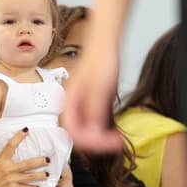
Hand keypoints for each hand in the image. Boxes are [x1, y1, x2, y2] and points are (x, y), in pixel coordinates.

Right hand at [0, 128, 49, 186]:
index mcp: (1, 161)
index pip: (11, 145)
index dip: (18, 136)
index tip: (26, 130)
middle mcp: (8, 169)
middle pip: (28, 164)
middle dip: (40, 161)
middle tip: (47, 159)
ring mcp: (11, 180)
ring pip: (30, 177)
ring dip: (40, 175)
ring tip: (47, 174)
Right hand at [61, 37, 122, 153]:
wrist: (104, 44)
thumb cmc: (100, 59)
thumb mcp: (100, 88)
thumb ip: (95, 112)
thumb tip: (93, 134)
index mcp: (68, 101)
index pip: (74, 132)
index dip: (92, 142)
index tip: (111, 142)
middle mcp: (71, 106)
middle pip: (78, 135)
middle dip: (97, 143)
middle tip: (117, 142)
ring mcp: (79, 105)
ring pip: (85, 131)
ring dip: (100, 139)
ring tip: (117, 138)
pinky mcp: (88, 104)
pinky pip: (92, 124)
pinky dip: (102, 131)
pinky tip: (114, 130)